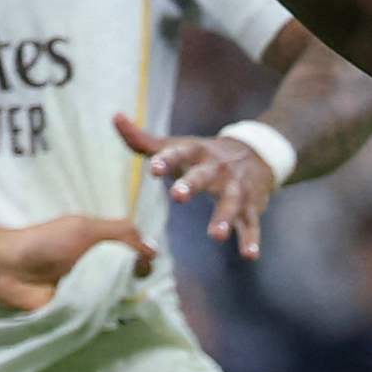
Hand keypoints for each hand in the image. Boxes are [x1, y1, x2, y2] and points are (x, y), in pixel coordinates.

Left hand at [0, 219, 143, 314]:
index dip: (145, 262)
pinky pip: (101, 319)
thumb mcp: (86, 228)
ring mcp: (90, 293)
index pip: (135, 255)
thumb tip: (153, 252)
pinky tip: (119, 322)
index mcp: (102, 246)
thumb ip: (122, 234)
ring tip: (136, 311)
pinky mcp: (79, 315)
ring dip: (125, 304)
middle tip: (149, 294)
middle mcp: (99, 269)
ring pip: (119, 301)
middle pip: (131, 280)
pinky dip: (109, 320)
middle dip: (140, 286)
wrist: (9, 269)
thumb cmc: (47, 243)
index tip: (151, 269)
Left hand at [120, 111, 281, 255]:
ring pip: (231, 202)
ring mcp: (236, 188)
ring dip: (224, 218)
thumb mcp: (177, 145)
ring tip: (215, 236)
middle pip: (205, 176)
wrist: (256, 153)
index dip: (166, 159)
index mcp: (197, 152)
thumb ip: (143, 140)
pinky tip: (250, 255)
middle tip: (177, 196)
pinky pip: (252, 223)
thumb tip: (116, 117)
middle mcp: (217, 168)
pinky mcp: (251, 206)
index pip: (180, 152)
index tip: (154, 168)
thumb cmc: (203, 154)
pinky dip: (252, 239)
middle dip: (192, 184)